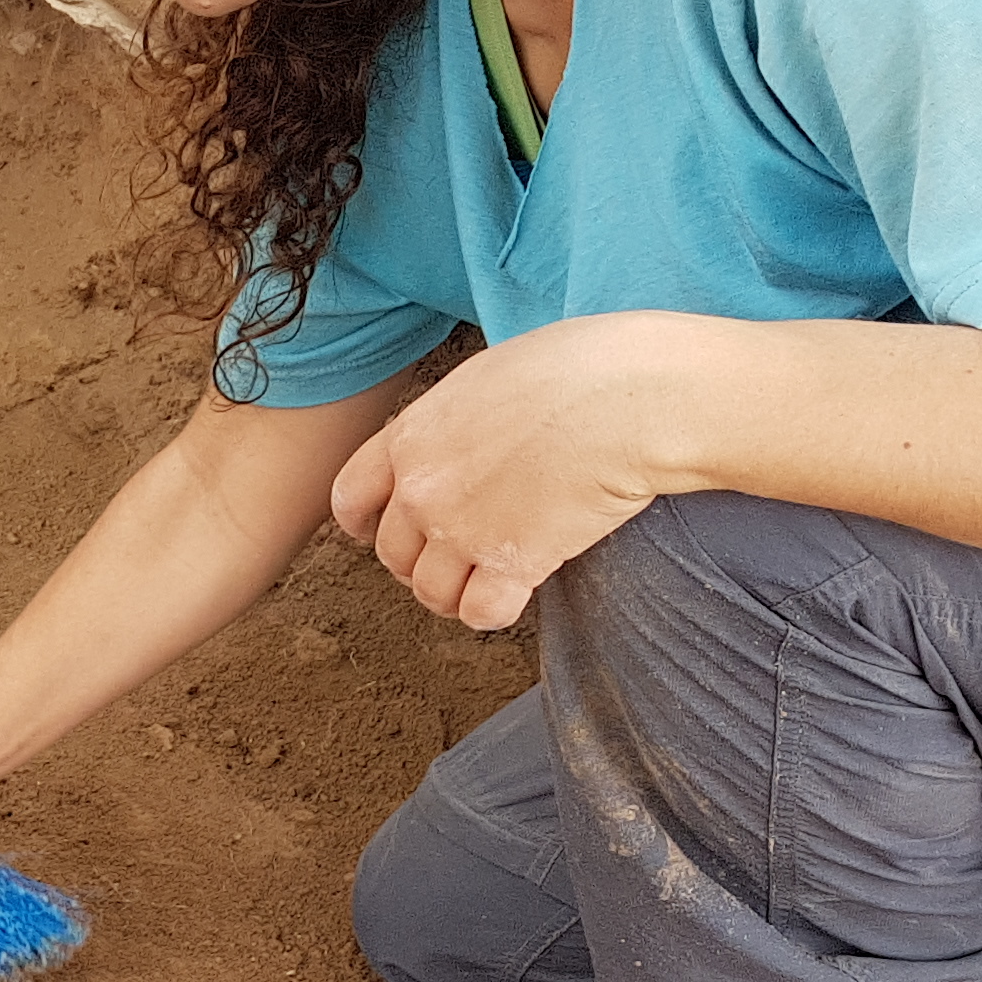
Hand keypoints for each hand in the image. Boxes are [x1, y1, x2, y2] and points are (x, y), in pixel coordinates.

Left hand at [332, 312, 693, 629]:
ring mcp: (462, 530)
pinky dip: (496, 611)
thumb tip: (465, 436)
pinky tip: (519, 594)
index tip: (382, 533)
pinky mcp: (512, 563)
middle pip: (394, 554)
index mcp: (410, 436)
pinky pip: (481, 613)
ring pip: (432, 592)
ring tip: (488, 582)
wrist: (632, 396)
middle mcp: (422, 488)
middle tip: (459, 558)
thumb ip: (456, 420)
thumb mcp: (488, 377)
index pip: (350, 497)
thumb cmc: (579, 368)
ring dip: (457, 594)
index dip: (365, 524)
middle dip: (420, 563)